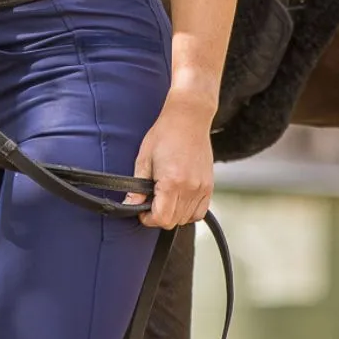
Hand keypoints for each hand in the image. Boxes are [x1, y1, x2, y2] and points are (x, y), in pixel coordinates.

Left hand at [124, 92, 214, 227]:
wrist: (188, 118)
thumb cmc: (165, 133)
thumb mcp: (144, 158)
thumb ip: (137, 186)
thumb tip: (129, 205)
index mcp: (172, 182)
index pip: (161, 218)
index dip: (148, 219)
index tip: (143, 210)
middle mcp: (189, 188)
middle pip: (173, 221)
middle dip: (159, 216)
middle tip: (152, 201)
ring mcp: (201, 188)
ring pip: (186, 218)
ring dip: (174, 214)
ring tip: (166, 197)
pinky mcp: (209, 186)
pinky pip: (200, 212)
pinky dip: (189, 211)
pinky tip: (180, 198)